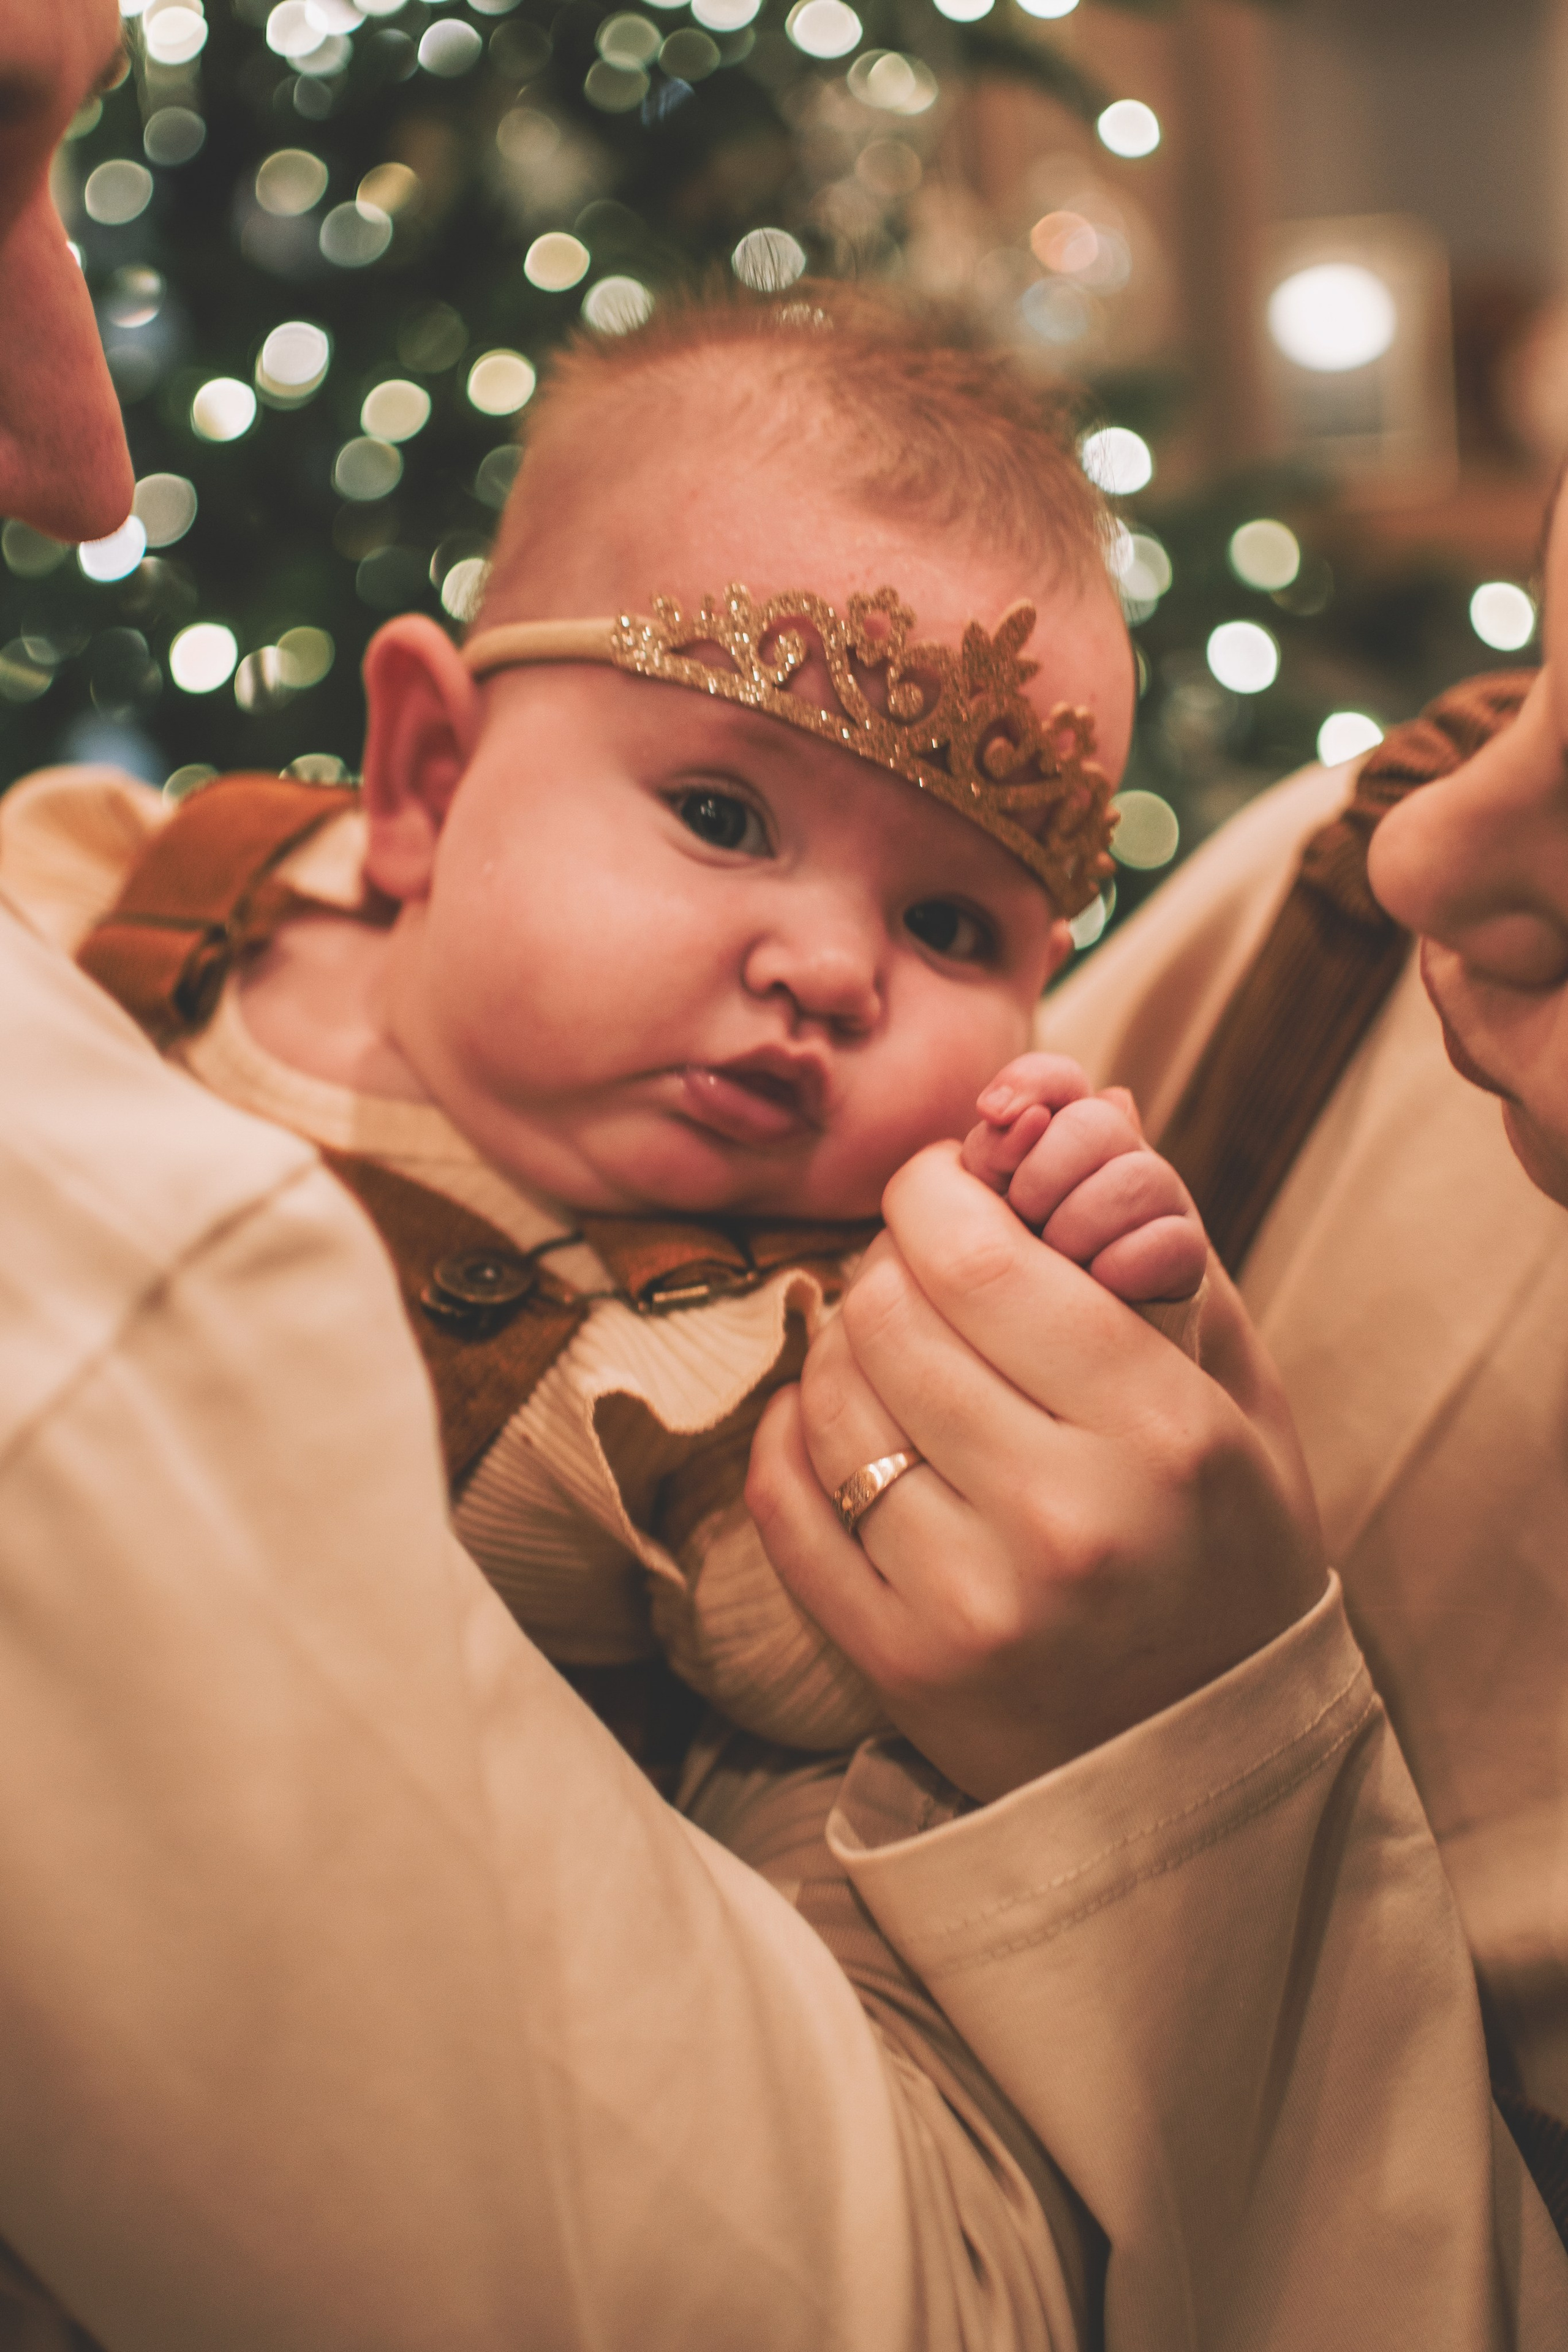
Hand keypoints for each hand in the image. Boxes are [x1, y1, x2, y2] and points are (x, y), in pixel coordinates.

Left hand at [746, 1145, 1325, 1803]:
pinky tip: (839, 1422)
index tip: (941, 1184)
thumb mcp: (1238, 1399)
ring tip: (895, 1353)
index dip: (935, 1191)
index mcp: (1164, 1434)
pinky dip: (794, 1435)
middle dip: (889, 1261)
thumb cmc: (1226, 1549)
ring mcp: (971, 1602)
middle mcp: (1065, 1519)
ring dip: (843, 1345)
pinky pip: (787, 1501)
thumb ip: (1163, 1247)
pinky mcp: (897, 1663)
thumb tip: (1083, 1098)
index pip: (981, 1259)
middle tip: (920, 1268)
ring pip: (830, 1398)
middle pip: (890, 1315)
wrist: (1204, 1765)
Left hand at [961, 1053, 1205, 1302]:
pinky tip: (1097, 1283)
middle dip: (1044, 1175)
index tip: (991, 1111)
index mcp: (1064, 1127)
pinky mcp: (1189, 1248)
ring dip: (1079, 1227)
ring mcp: (1162, 1195)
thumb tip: (1013, 1117)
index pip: (1057, 1078)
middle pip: (1095, 1122)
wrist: (1083, 1330)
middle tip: (1025, 1218)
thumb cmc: (1023, 1256)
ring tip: (1058, 1259)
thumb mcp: (990, 1205)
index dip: (1026, 1081)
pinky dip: (1121, 1267)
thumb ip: (992, 1157)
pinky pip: (1167, 1242)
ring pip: (1137, 1178)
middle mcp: (1121, 1148)